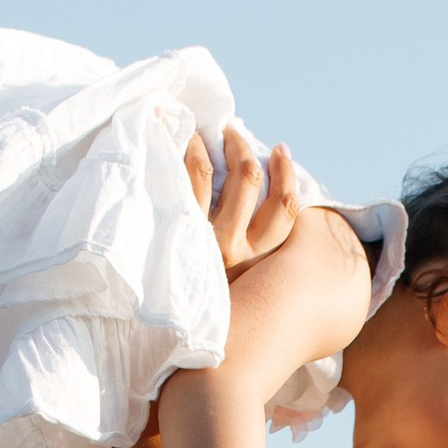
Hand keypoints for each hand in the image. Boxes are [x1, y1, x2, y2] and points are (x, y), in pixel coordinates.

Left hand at [180, 122, 300, 275]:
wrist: (161, 313)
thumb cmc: (203, 281)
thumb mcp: (237, 267)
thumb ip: (252, 231)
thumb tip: (262, 175)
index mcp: (257, 257)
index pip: (285, 208)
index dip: (286, 172)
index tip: (279, 150)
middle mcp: (235, 248)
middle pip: (250, 179)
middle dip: (243, 147)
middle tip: (231, 135)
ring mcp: (206, 237)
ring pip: (222, 173)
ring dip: (219, 144)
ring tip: (210, 134)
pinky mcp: (179, 228)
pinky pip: (191, 175)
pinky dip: (192, 150)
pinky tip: (189, 142)